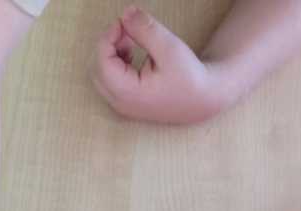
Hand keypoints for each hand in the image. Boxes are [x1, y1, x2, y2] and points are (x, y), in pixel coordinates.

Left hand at [92, 8, 227, 125]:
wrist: (202, 100)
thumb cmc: (188, 76)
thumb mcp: (168, 47)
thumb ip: (144, 29)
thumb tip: (125, 14)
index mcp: (129, 93)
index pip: (103, 62)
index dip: (108, 37)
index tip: (123, 21)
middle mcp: (122, 104)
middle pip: (98, 70)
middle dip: (108, 46)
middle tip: (128, 30)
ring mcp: (124, 106)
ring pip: (102, 76)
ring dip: (112, 54)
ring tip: (132, 41)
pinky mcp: (128, 104)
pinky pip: (111, 82)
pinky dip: (116, 64)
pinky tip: (132, 54)